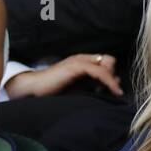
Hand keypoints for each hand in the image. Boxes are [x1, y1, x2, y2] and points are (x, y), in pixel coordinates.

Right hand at [5, 53, 122, 99]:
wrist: (34, 88)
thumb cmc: (52, 90)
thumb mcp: (77, 88)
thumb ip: (92, 85)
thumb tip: (112, 85)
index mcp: (81, 62)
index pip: (105, 61)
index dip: (111, 74)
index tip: (113, 90)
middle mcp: (82, 58)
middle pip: (109, 59)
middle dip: (112, 74)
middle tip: (111, 90)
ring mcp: (79, 61)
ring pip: (106, 64)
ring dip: (113, 79)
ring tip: (116, 92)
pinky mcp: (76, 66)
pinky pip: (100, 71)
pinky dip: (109, 81)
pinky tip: (112, 90)